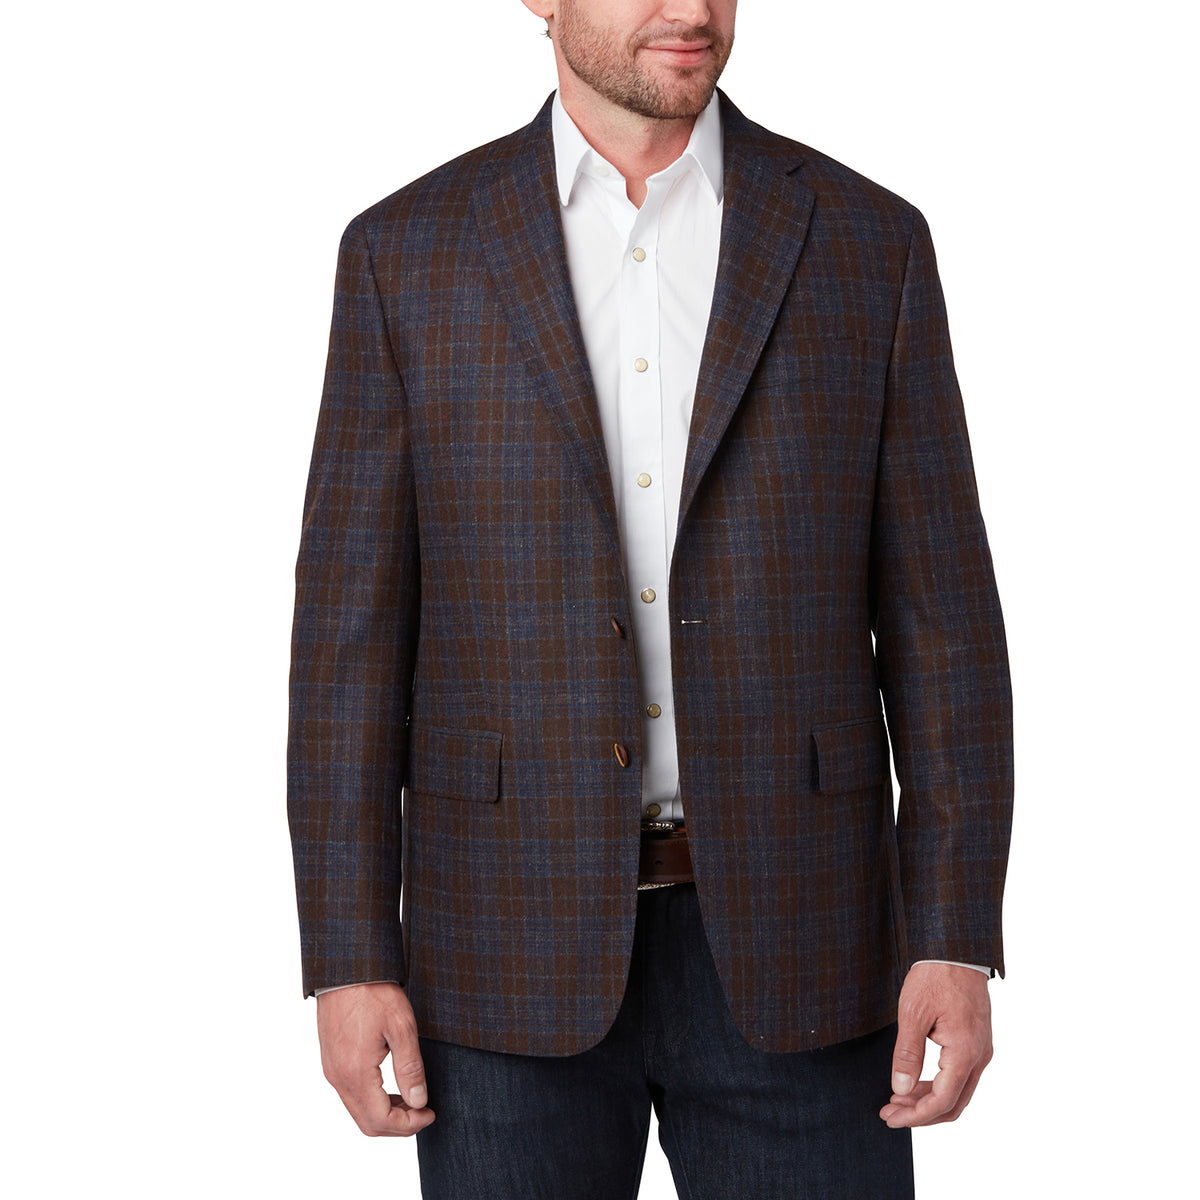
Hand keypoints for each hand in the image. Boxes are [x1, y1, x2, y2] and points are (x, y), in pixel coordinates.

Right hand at [316, 981, 434, 1135]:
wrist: (346, 969)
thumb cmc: (373, 992)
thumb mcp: (401, 1026)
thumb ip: (410, 1068)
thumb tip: (418, 1101)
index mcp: (355, 1072)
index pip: (380, 1120)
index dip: (408, 1125)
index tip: (430, 1113)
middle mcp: (338, 1077)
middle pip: (366, 1123)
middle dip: (397, 1126)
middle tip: (423, 1111)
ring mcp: (332, 1070)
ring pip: (357, 1111)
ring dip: (384, 1113)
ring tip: (412, 1099)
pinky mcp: (331, 1061)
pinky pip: (350, 1095)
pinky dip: (371, 1101)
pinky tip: (390, 1086)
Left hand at [879, 962, 991, 1127]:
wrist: (955, 949)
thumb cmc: (935, 976)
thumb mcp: (913, 1013)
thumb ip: (907, 1054)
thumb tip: (901, 1089)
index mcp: (965, 1052)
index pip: (942, 1101)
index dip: (915, 1116)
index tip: (890, 1118)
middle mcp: (979, 1056)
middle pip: (954, 1104)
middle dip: (921, 1114)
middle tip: (890, 1113)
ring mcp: (980, 1049)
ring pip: (958, 1091)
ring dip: (928, 1100)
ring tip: (897, 1099)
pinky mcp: (976, 1041)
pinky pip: (959, 1075)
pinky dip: (938, 1085)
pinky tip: (915, 1082)